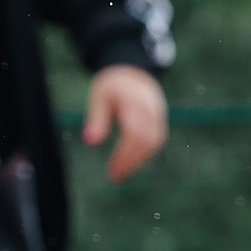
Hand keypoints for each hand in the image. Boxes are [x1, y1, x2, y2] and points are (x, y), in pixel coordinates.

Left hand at [83, 64, 167, 181]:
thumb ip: (96, 118)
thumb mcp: (99, 96)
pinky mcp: (161, 120)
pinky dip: (144, 154)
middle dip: (130, 161)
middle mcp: (150, 108)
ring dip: (138, 160)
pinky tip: (130, 163)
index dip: (124, 153)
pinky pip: (157, 140)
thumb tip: (90, 142)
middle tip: (114, 176)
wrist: (134, 73)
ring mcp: (158, 114)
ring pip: (154, 142)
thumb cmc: (113, 86)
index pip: (133, 132)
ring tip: (120, 173)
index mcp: (134, 100)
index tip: (112, 169)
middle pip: (146, 139)